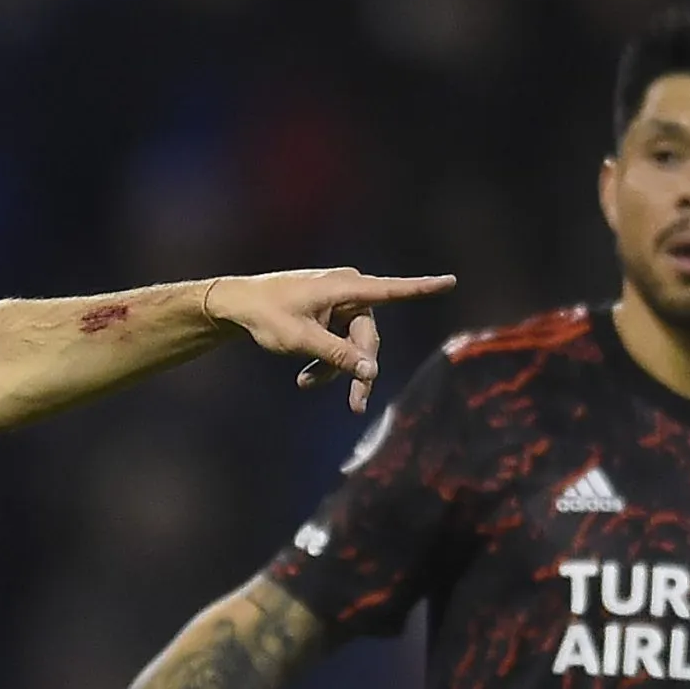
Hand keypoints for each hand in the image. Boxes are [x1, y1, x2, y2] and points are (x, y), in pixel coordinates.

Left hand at [199, 268, 456, 412]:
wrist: (238, 306)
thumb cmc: (267, 316)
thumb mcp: (300, 341)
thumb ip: (338, 356)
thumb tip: (372, 372)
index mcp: (345, 288)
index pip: (391, 290)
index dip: (422, 288)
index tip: (451, 281)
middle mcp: (349, 291)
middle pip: (368, 338)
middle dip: (358, 371)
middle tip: (355, 407)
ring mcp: (341, 303)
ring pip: (354, 346)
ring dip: (335, 369)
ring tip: (306, 385)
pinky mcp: (332, 314)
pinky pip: (340, 343)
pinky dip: (326, 361)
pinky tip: (304, 380)